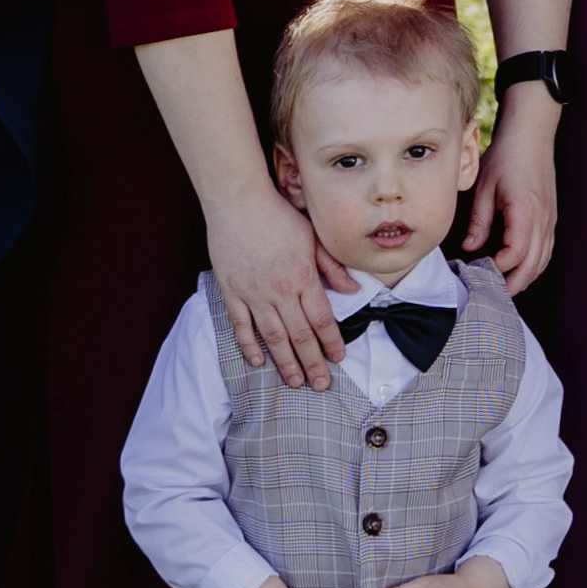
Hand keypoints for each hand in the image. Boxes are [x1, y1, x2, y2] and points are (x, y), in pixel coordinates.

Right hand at [206, 187, 355, 389]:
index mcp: (302, 277)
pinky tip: (258, 362)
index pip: (321, 319)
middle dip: (312, 363)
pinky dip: (248, 345)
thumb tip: (355, 289)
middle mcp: (279, 291)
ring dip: (284, 362)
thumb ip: (332, 267)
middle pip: (299, 335)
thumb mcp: (314, 237)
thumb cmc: (279, 215)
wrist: (238, 202)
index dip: (331, 342)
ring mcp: (253, 293)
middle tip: (321, 385)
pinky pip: (240, 325)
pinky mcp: (232, 291)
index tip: (338, 359)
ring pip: (271, 336)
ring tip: (295, 382)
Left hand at [465, 90, 558, 293]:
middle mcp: (543, 219)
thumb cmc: (507, 155)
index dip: (498, 268)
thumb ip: (478, 221)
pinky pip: (547, 248)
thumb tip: (469, 247)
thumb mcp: (484, 187)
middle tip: (492, 295)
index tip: (479, 270)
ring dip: (526, 276)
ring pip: (543, 259)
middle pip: (533, 264)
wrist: (532, 134)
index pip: (515, 253)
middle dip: (514, 283)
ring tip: (505, 288)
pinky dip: (535, 263)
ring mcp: (550, 218)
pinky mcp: (551, 216)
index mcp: (525, 211)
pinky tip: (520, 267)